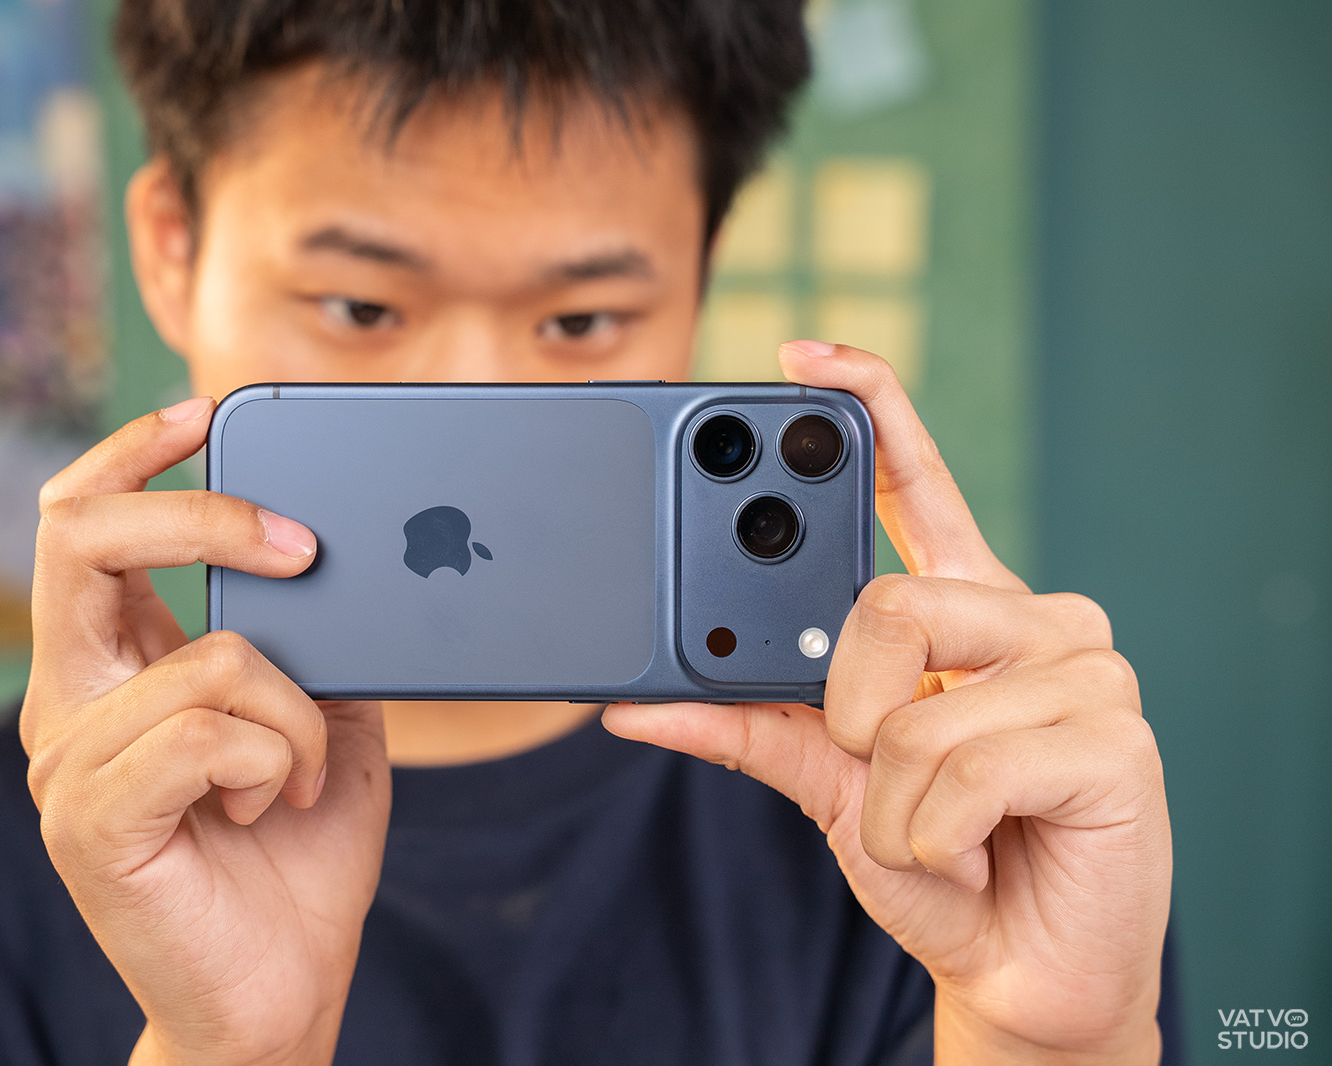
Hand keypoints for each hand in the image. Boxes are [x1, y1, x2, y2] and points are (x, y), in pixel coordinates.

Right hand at [20, 397, 390, 1065]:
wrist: (281, 987)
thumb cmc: (297, 850)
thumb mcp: (323, 716)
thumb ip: (309, 636)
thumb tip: (345, 553)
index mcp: (112, 666)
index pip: (80, 523)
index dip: (130, 451)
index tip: (206, 412)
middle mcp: (68, 702)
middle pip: (83, 536)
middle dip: (205, 515)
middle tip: (302, 546)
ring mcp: (67, 761)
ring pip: (212, 654)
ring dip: (297, 713)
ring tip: (299, 776)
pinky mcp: (90, 820)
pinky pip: (208, 730)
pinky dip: (274, 758)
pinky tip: (271, 806)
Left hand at [604, 343, 1170, 1063]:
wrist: (1016, 967)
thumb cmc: (934, 857)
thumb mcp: (825, 780)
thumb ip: (747, 723)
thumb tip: (632, 702)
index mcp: (964, 609)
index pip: (919, 484)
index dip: (872, 409)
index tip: (806, 356)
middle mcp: (1030, 617)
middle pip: (885, 600)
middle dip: (849, 707)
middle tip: (876, 763)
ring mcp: (1084, 668)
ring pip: (911, 700)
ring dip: (889, 795)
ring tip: (937, 829)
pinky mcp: (1117, 737)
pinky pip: (960, 766)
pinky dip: (932, 831)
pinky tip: (978, 849)